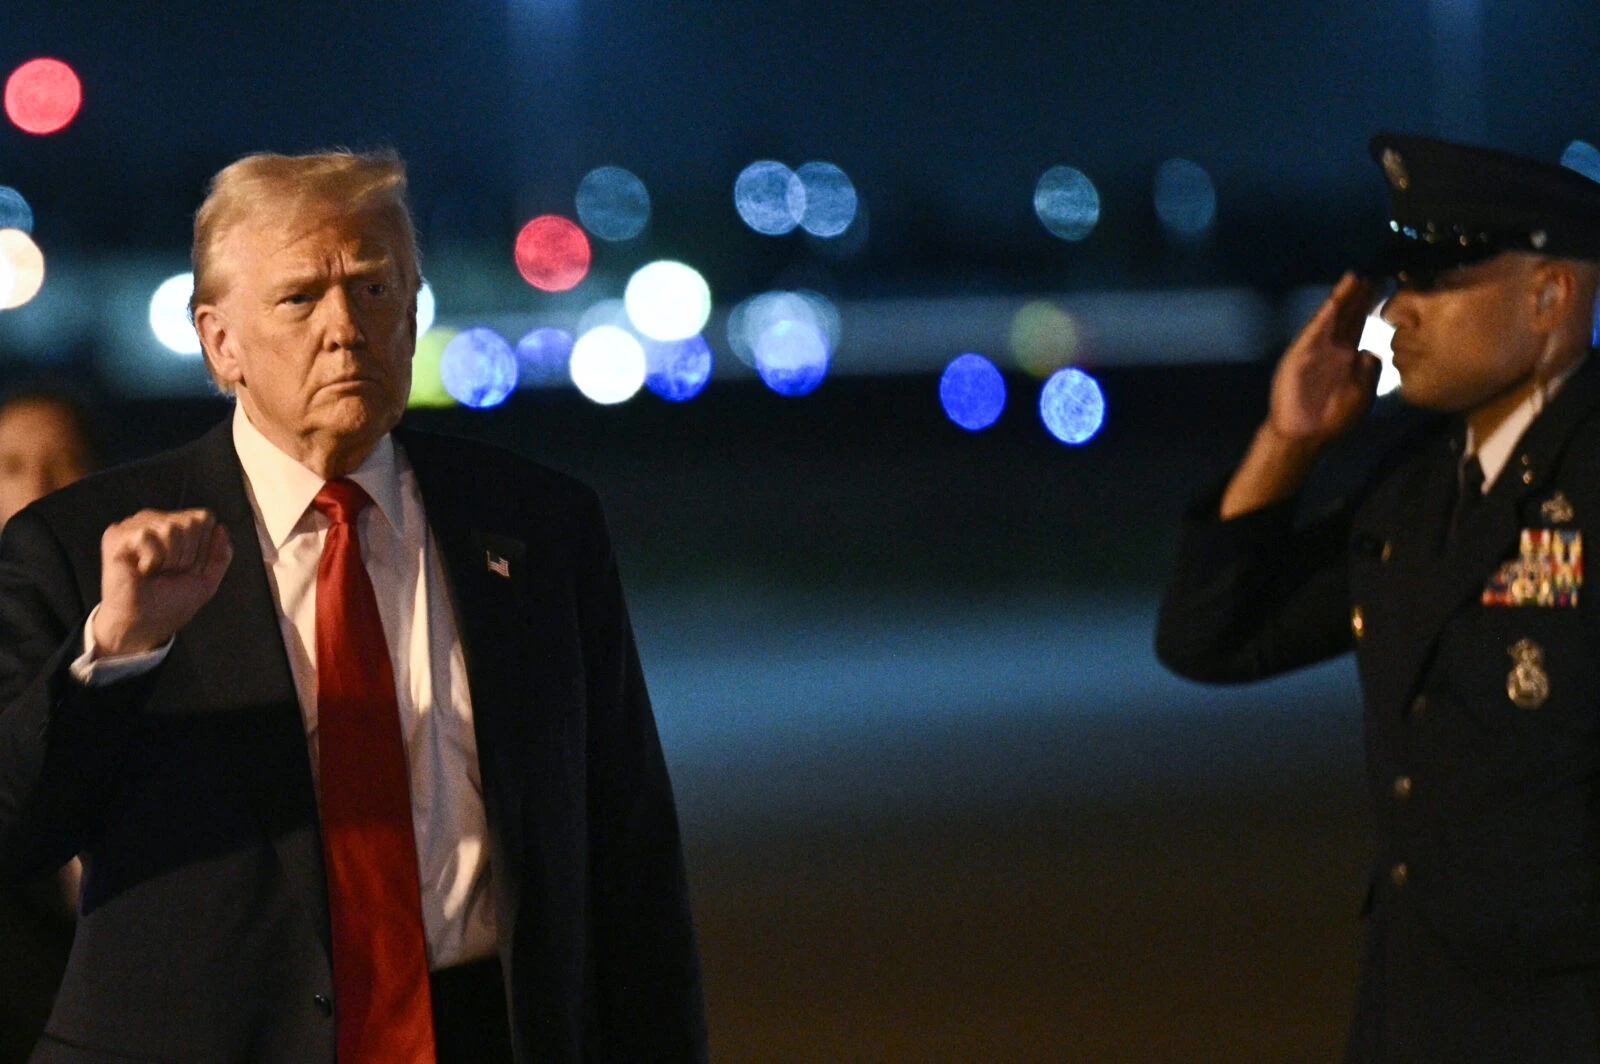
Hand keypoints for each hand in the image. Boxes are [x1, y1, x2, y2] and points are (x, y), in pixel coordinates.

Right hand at [92, 509, 232, 655]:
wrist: (144, 625)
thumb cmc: (170, 603)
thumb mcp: (207, 580)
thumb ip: (220, 555)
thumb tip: (221, 528)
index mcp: (175, 525)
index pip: (204, 517)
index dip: (203, 548)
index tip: (186, 568)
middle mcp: (155, 520)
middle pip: (192, 521)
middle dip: (188, 554)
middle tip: (168, 572)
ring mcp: (134, 526)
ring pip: (171, 527)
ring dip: (170, 559)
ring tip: (154, 572)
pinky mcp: (117, 535)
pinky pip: (147, 535)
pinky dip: (151, 559)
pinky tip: (141, 570)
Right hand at [1266, 272, 1382, 445]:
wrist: (1303, 433)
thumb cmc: (1334, 418)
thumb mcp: (1362, 395)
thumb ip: (1369, 372)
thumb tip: (1372, 351)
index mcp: (1349, 357)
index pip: (1361, 325)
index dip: (1371, 307)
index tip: (1387, 287)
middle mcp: (1333, 347)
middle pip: (1349, 315)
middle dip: (1361, 295)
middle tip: (1375, 273)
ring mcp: (1317, 347)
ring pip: (1334, 316)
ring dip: (1345, 296)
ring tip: (1358, 276)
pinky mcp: (1302, 350)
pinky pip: (1317, 326)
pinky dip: (1328, 310)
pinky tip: (1339, 295)